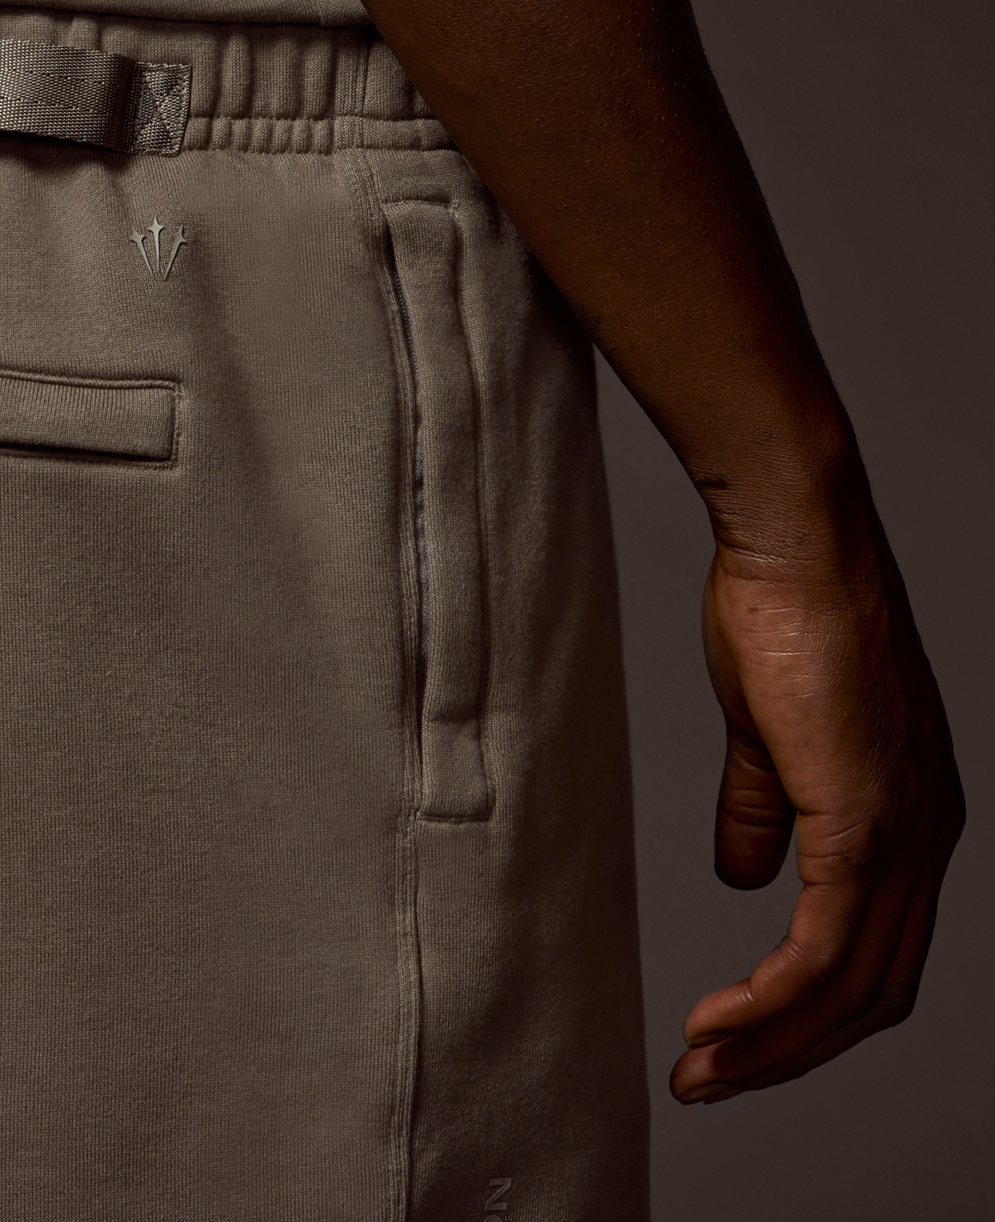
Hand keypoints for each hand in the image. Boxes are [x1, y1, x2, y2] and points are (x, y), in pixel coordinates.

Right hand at [670, 516, 963, 1102]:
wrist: (796, 547)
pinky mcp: (865, 822)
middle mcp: (926, 840)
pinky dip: (773, 1001)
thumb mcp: (767, 735)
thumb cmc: (780, 615)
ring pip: (852, 986)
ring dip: (773, 1043)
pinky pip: (824, 947)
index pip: (874, 952)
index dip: (806, 1010)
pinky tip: (723, 1023)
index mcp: (908, 818)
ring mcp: (903, 834)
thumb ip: (762, 810)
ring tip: (702, 1071)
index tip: (732, 1037)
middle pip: (873, 992)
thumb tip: (743, 875)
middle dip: (790, 1052)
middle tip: (711, 1082)